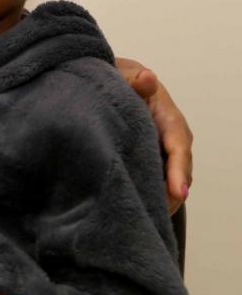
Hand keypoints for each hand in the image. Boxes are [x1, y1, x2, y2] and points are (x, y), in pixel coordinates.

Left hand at [115, 57, 192, 212]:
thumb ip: (134, 80)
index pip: (178, 148)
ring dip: (159, 200)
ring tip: (144, 220)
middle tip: (156, 216)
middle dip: (170, 196)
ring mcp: (163, 153)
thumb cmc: (122, 79)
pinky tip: (135, 211)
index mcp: (169, 120)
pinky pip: (154, 182)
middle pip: (177, 173)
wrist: (116, 83)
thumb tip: (147, 78)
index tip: (179, 192)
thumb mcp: (125, 75)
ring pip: (167, 181)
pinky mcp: (150, 161)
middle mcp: (172, 140)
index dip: (178, 171)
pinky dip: (148, 196)